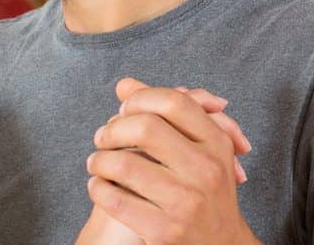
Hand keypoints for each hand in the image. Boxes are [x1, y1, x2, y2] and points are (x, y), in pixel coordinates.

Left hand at [87, 78, 259, 244]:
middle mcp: (205, 170)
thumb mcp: (200, 152)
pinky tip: (99, 186)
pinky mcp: (164, 230)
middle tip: (102, 138)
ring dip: (99, 160)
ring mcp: (185, 202)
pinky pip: (115, 200)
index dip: (140, 100)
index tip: (124, 111)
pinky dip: (98, 189)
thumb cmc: (206, 194)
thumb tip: (124, 84)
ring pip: (123, 164)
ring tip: (97, 163)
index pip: (174, 102)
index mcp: (216, 145)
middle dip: (113, 129)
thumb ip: (166, 116)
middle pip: (146, 127)